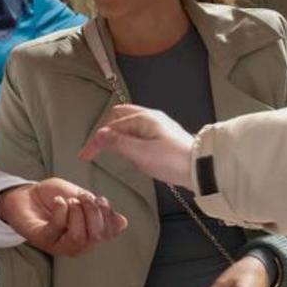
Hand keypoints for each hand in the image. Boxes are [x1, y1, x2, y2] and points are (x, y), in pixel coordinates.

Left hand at [0, 178, 127, 256]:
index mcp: (89, 234)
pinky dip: (61, 210)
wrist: (26, 195)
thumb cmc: (54, 197)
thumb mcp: (81, 197)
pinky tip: (58, 201)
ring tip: (69, 200)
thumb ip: (99, 209)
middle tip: (83, 197)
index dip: (108, 216)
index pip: (109, 234)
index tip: (100, 199)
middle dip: (94, 212)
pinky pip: (57, 229)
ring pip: (78, 237)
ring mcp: (59, 244)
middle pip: (97, 237)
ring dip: (77, 213)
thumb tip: (123, 222)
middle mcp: (77, 244)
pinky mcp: (42, 239)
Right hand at [79, 105, 195, 188]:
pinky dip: (131, 142)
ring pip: (130, 126)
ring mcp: (158, 126)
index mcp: (144, 118)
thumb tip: (100, 135)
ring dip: (119, 137)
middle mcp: (150, 118)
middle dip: (107, 131)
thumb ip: (118, 143)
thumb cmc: (172, 160)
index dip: (96, 142)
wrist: (201, 168)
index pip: (111, 127)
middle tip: (99, 149)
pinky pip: (140, 134)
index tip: (85, 156)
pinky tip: (134, 155)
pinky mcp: (163, 137)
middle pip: (120, 117)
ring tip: (116, 154)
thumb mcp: (141, 154)